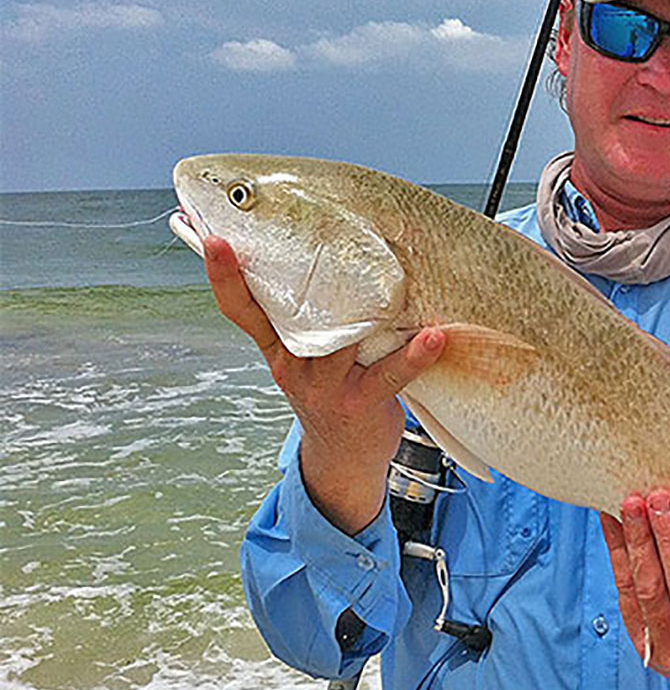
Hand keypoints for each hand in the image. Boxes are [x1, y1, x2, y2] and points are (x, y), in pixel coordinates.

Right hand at [202, 235, 444, 532]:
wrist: (344, 458)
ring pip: (342, 337)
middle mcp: (293, 365)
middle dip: (302, 273)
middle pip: (292, 313)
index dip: (224, 276)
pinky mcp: (359, 403)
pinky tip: (434, 335)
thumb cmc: (331, 391)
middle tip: (321, 231)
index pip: (241, 308)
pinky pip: (390, 374)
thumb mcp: (303, 357)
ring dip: (370, 306)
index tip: (215, 239)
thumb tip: (324, 254)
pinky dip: (415, 355)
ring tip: (394, 272)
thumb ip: (305, 318)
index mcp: (275, 347)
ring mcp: (324, 386)